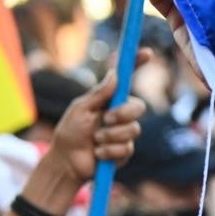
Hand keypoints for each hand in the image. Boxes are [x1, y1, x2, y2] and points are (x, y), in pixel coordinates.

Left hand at [44, 67, 146, 187]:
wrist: (67, 163)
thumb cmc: (69, 132)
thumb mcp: (80, 109)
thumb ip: (99, 94)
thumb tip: (115, 74)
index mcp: (109, 100)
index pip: (127, 79)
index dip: (138, 64)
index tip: (147, 53)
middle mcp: (120, 114)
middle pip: (139, 107)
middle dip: (124, 113)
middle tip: (106, 119)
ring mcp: (124, 132)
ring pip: (133, 129)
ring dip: (111, 136)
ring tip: (95, 141)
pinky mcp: (125, 151)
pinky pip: (126, 147)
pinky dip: (109, 151)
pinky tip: (98, 153)